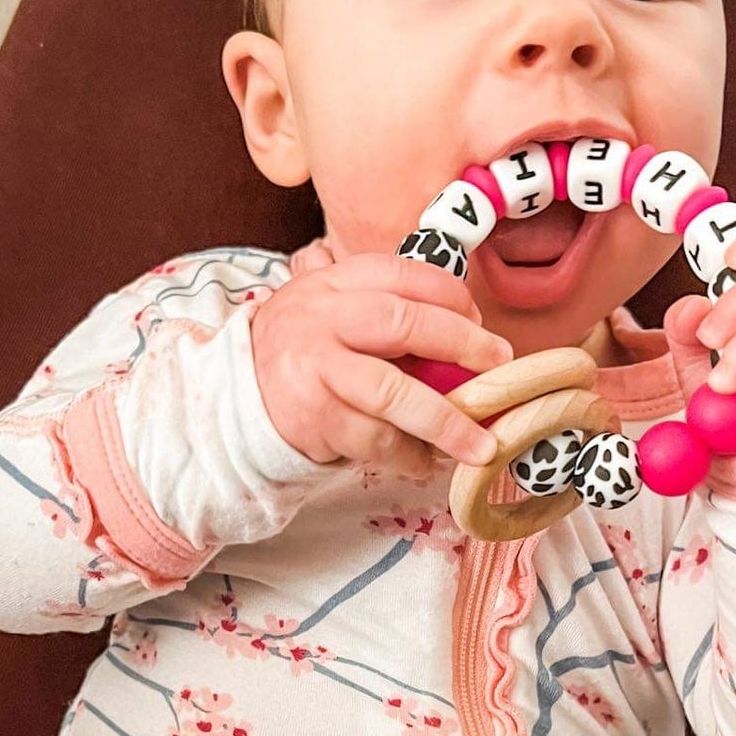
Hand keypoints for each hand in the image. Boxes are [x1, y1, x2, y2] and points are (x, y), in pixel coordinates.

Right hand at [252, 251, 511, 479]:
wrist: (237, 398)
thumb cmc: (306, 353)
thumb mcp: (335, 312)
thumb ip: (389, 313)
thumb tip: (470, 334)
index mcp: (336, 283)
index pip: (403, 274)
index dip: (451, 297)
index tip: (480, 321)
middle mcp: (323, 318)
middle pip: (403, 323)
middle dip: (461, 344)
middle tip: (498, 367)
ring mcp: (316, 368)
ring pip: (393, 393)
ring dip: (445, 422)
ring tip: (481, 444)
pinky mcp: (313, 417)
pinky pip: (375, 439)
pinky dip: (409, 455)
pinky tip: (426, 461)